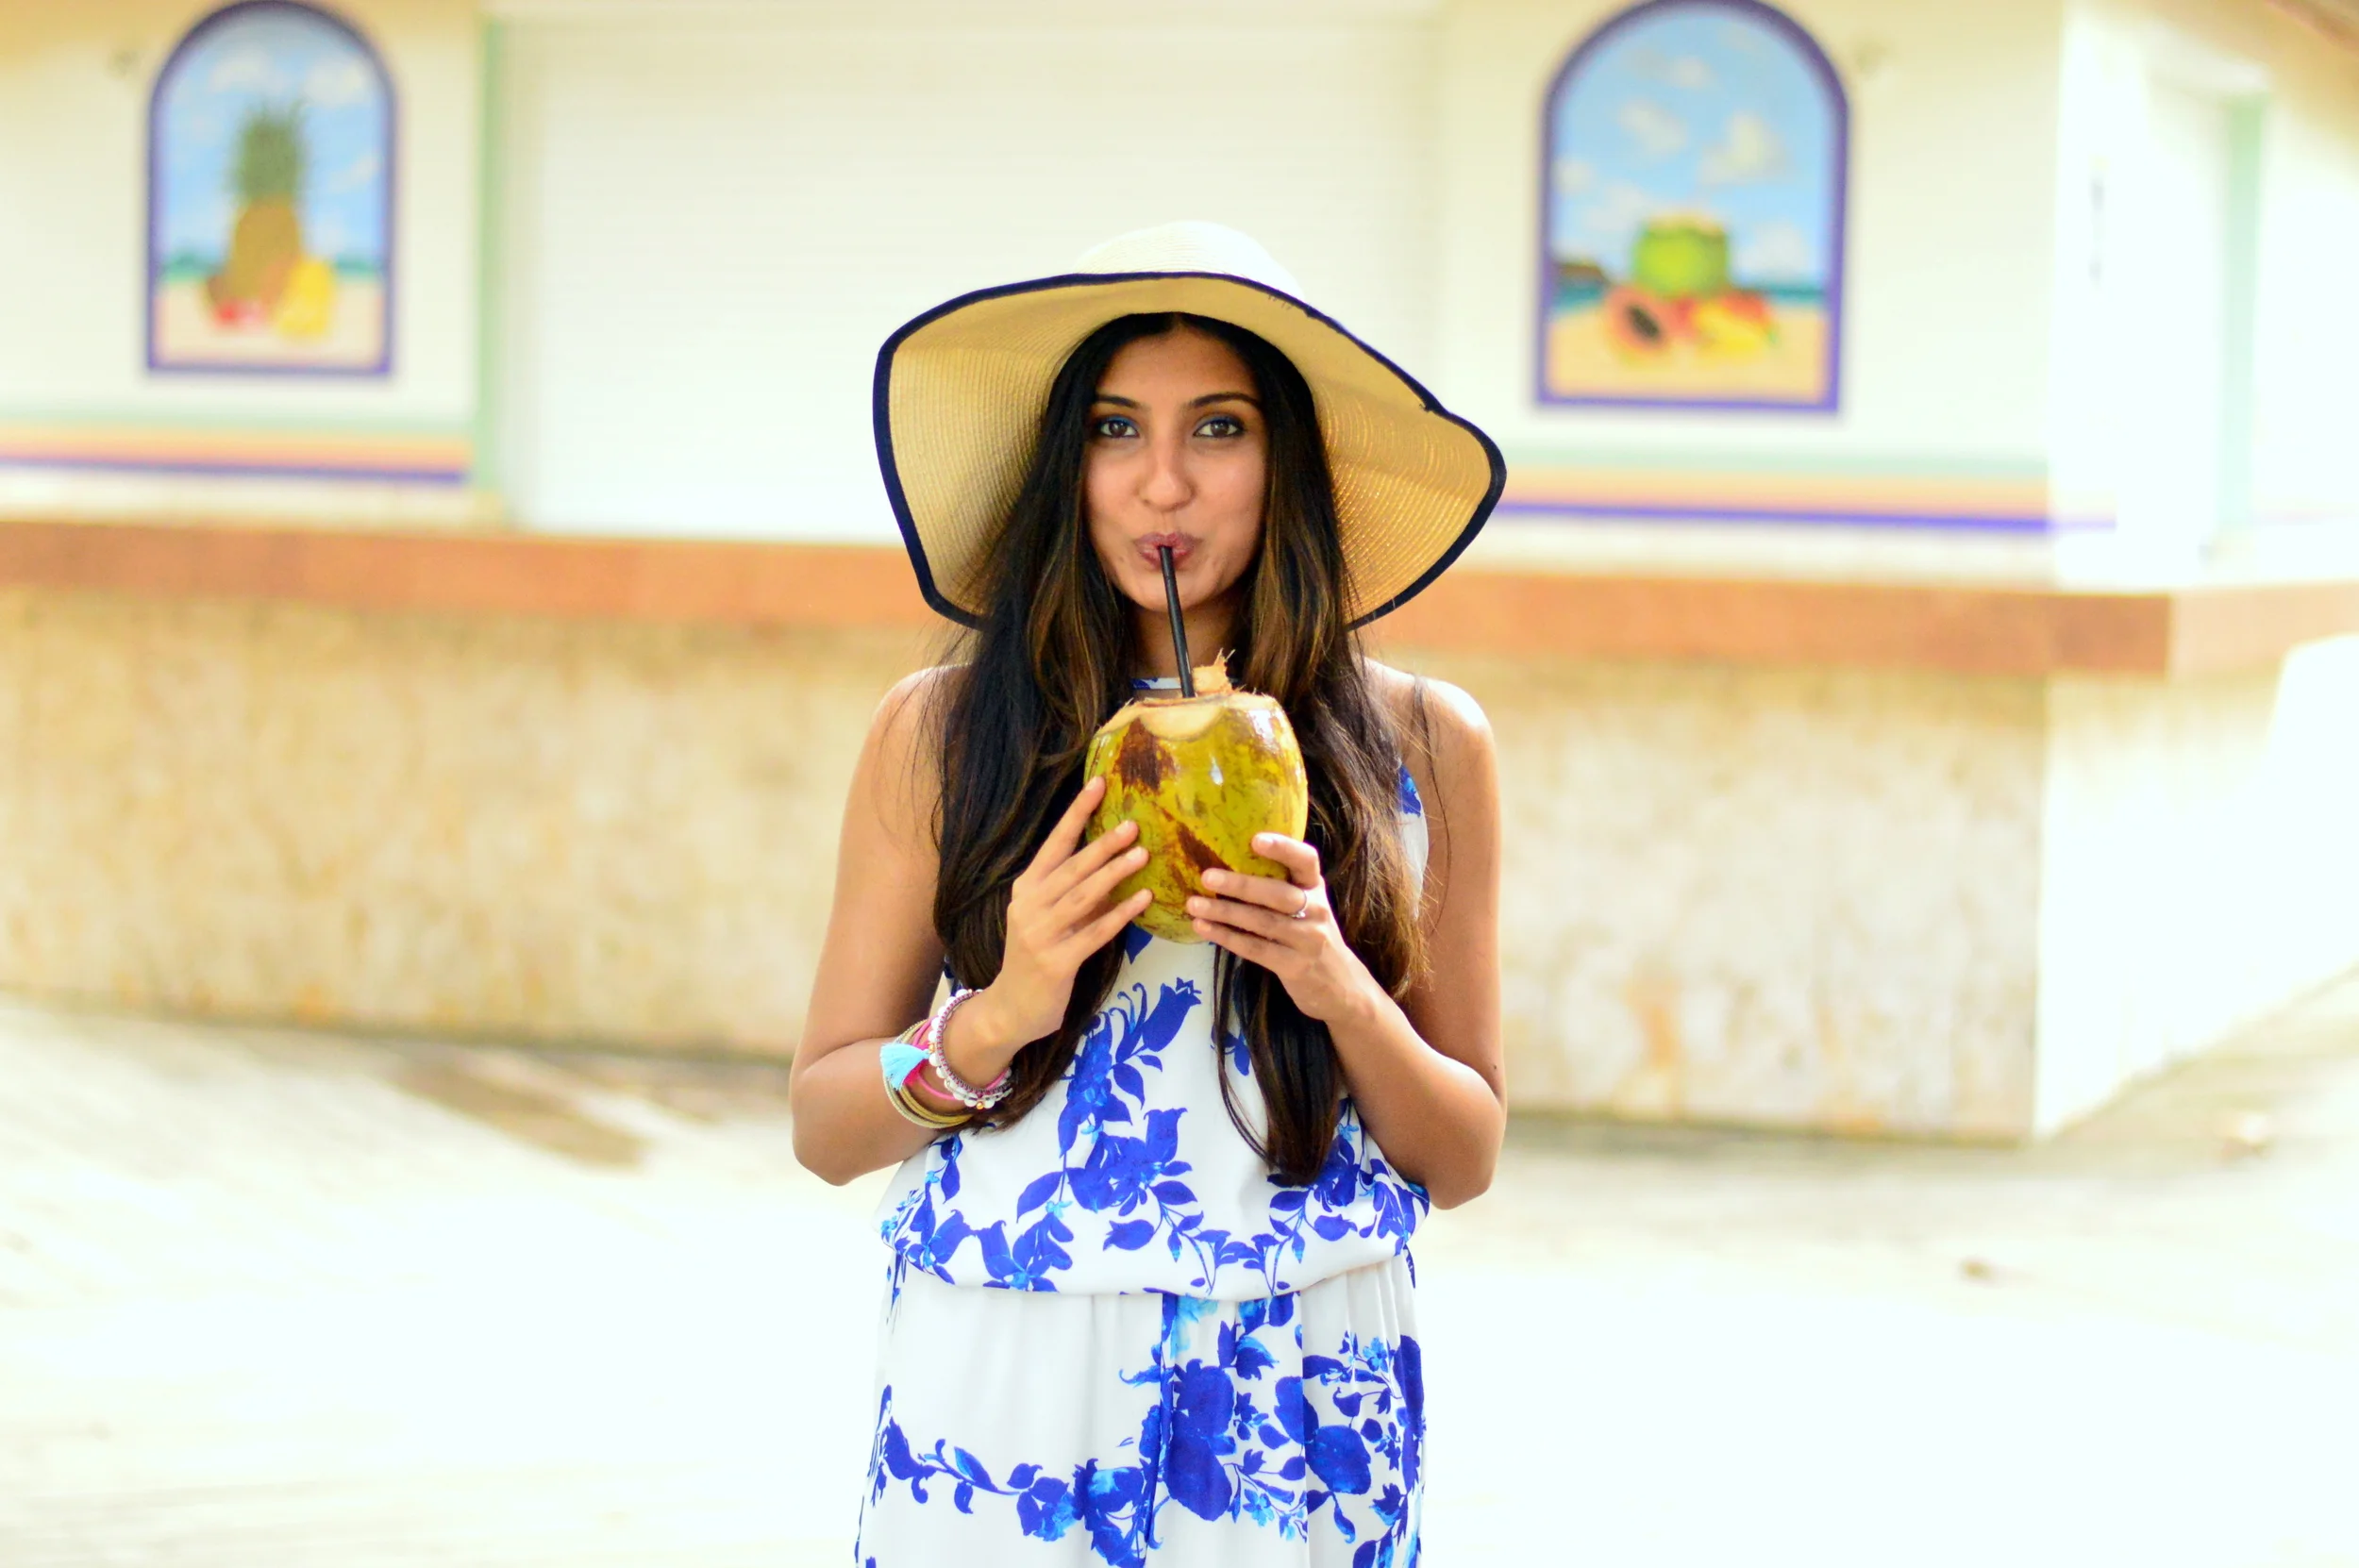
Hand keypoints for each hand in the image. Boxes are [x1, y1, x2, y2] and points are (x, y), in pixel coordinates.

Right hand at [953, 777, 1150, 1076]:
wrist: (1010, 1009)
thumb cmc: (1036, 958)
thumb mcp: (1048, 918)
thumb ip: (1074, 892)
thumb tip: (1116, 861)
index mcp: (1026, 888)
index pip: (1054, 842)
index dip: (1077, 813)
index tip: (1099, 784)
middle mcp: (1029, 905)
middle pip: (1071, 867)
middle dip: (1102, 844)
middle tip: (1133, 825)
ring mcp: (1039, 933)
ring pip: (1082, 896)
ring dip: (1114, 874)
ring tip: (1143, 855)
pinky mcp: (1056, 961)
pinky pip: (1094, 932)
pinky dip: (1120, 914)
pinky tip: (1143, 900)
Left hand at [1186, 833, 1379, 1025]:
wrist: (1341, 986)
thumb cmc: (1312, 937)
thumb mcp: (1307, 908)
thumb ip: (1281, 888)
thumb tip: (1228, 865)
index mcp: (1316, 888)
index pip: (1306, 861)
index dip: (1283, 848)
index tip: (1255, 839)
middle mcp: (1316, 911)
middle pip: (1278, 894)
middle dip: (1241, 885)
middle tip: (1207, 877)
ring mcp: (1307, 940)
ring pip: (1262, 922)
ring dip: (1224, 913)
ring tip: (1194, 904)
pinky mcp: (1295, 966)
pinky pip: (1255, 949)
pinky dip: (1227, 938)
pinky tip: (1204, 929)